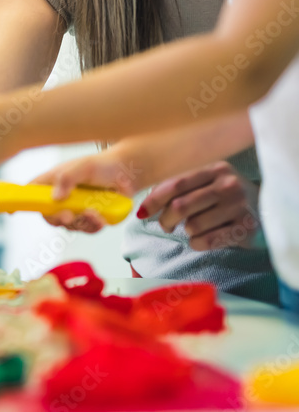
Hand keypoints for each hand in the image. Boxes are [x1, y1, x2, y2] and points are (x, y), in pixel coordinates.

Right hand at [33, 148, 141, 232]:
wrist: (128, 174)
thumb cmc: (102, 165)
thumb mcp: (84, 167)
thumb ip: (68, 178)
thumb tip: (56, 198)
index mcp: (54, 181)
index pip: (32, 191)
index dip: (25, 201)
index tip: (18, 211)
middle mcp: (61, 197)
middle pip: (49, 215)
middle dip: (58, 219)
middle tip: (69, 216)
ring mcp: (75, 209)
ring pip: (69, 225)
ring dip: (80, 223)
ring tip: (94, 214)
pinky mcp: (90, 218)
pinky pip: (86, 229)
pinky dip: (93, 227)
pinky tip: (100, 219)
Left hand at [139, 161, 259, 250]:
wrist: (270, 210)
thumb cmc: (226, 199)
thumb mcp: (207, 185)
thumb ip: (179, 189)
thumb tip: (143, 207)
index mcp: (214, 169)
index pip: (175, 184)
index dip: (153, 200)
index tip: (141, 213)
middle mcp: (228, 184)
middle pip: (180, 205)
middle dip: (166, 220)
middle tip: (166, 226)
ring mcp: (239, 205)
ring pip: (192, 225)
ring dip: (186, 232)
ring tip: (194, 228)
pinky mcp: (246, 227)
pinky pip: (206, 241)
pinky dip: (197, 243)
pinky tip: (203, 239)